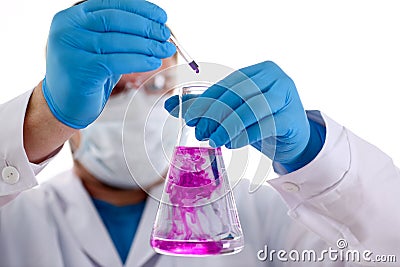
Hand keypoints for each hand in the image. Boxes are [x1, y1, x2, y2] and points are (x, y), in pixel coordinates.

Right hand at [43, 0, 175, 128]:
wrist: (64, 103)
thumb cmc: (87, 73)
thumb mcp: (100, 46)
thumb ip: (119, 33)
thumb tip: (156, 28)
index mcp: (73, 16)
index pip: (111, 3)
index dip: (140, 8)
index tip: (161, 17)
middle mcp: (68, 27)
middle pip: (115, 19)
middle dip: (146, 27)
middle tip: (165, 35)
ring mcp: (71, 47)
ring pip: (118, 40)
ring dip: (147, 45)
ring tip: (164, 50)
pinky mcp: (80, 68)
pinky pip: (117, 61)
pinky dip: (139, 60)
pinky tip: (153, 62)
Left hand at [165, 61, 324, 171]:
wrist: (294, 138)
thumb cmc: (262, 120)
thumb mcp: (235, 110)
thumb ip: (206, 106)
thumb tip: (169, 106)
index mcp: (260, 71)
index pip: (229, 84)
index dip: (207, 101)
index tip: (190, 117)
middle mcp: (276, 78)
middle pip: (238, 95)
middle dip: (215, 114)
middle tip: (200, 132)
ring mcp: (287, 96)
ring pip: (251, 109)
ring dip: (228, 126)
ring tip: (214, 140)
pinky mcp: (292, 118)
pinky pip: (264, 125)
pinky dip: (245, 135)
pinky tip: (231, 143)